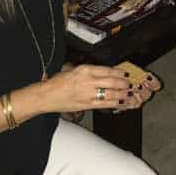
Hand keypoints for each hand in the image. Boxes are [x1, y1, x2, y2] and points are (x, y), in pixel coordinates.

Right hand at [42, 64, 158, 112]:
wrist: (46, 96)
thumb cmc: (57, 82)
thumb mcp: (73, 69)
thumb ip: (88, 70)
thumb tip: (103, 72)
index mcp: (85, 70)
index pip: (107, 70)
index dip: (119, 72)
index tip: (124, 73)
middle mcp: (88, 81)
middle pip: (112, 82)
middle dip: (123, 84)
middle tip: (129, 84)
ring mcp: (88, 94)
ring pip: (111, 94)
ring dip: (122, 94)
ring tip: (128, 93)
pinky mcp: (87, 105)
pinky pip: (105, 104)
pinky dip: (115, 103)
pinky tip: (121, 102)